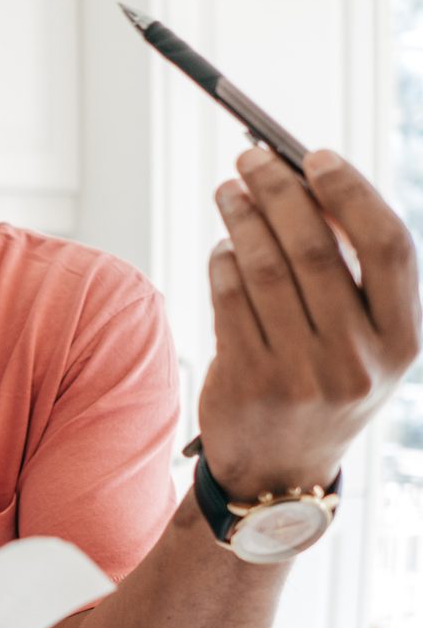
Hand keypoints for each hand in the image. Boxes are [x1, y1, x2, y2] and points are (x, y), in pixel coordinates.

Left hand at [198, 148, 420, 496]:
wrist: (282, 472)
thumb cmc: (326, 381)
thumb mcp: (364, 341)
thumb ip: (352, 273)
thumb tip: (307, 183)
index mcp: (404, 340)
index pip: (390, 246)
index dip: (353, 192)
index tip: (317, 155)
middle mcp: (360, 358)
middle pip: (316, 248)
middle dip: (280, 191)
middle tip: (252, 157)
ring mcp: (303, 373)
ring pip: (263, 267)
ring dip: (241, 216)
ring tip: (228, 190)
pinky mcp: (249, 382)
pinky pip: (228, 298)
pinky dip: (222, 260)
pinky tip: (223, 245)